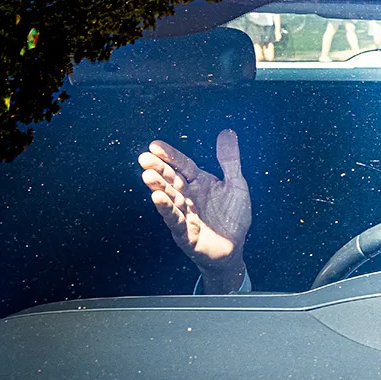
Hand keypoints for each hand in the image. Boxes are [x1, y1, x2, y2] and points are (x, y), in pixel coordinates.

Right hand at [138, 130, 250, 292]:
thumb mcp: (236, 184)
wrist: (233, 248)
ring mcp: (185, 214)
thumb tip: (227, 132)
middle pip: (172, 180)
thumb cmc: (232, 216)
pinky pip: (175, 220)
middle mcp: (188, 196)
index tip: (155, 145)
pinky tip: (158, 198)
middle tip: (144, 158)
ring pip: (170, 198)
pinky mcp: (185, 232)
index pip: (182, 165)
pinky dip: (167, 209)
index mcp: (199, 183)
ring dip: (159, 188)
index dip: (170, 156)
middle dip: (159, 169)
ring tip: (148, 176)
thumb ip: (229, 160)